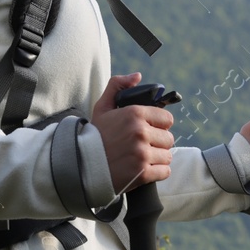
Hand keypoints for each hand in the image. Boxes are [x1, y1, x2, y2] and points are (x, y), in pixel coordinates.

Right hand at [90, 72, 172, 194]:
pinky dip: (157, 172)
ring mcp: (142, 154)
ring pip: (167, 155)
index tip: (149, 130)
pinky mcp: (143, 173)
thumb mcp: (102, 107)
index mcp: (135, 114)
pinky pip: (164, 171)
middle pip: (169, 138)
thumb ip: (118, 85)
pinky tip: (143, 169)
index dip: (159, 125)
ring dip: (157, 158)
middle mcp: (141, 133)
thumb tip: (137, 76)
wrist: (81, 165)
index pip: (167, 119)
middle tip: (143, 146)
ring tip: (141, 158)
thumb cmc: (94, 135)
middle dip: (158, 142)